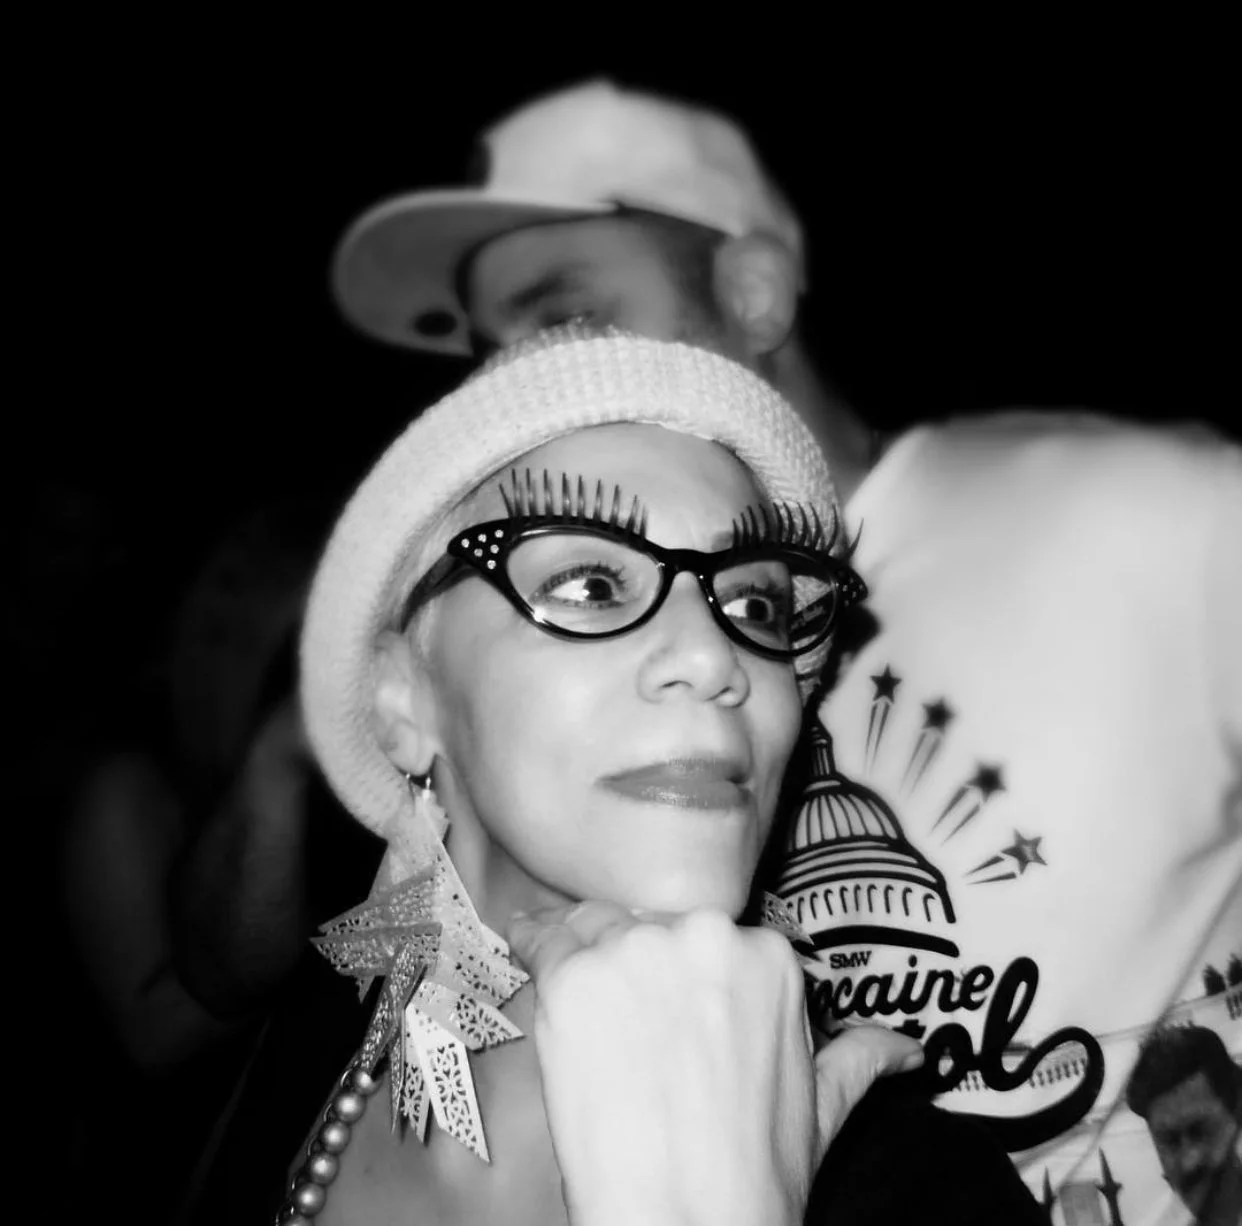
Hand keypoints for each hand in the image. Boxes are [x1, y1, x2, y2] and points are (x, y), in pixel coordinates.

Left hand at [508, 903, 921, 1225]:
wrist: (686, 1223)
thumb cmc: (753, 1174)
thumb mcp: (823, 1106)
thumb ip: (859, 1055)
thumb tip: (909, 1049)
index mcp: (767, 956)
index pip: (705, 936)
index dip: (676, 967)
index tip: (659, 996)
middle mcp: (704, 935)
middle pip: (649, 923)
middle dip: (634, 958)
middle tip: (618, 1009)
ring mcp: (637, 951)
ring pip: (596, 927)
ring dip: (584, 954)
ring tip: (578, 1001)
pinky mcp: (576, 976)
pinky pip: (543, 939)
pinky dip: (534, 945)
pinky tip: (530, 951)